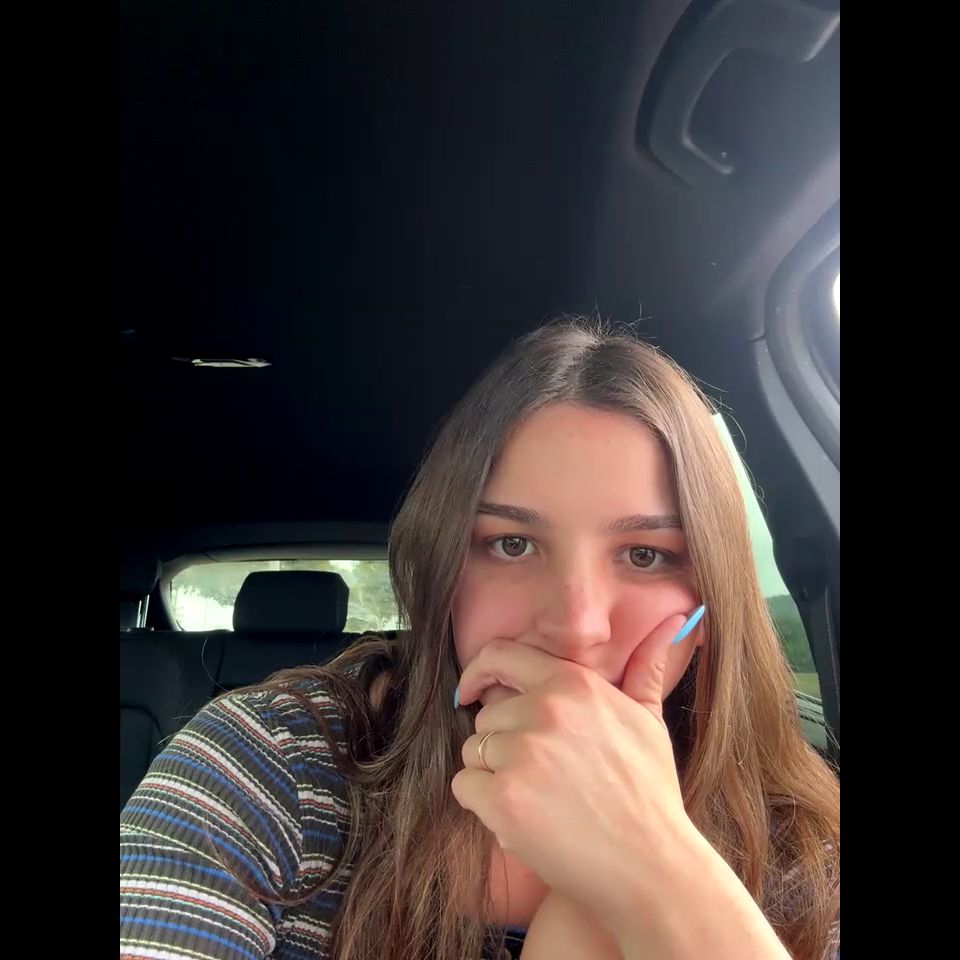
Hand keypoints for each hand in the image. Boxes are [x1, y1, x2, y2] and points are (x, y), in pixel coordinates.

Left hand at [451, 612, 698, 925]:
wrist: (652, 867)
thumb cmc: (650, 793)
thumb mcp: (649, 721)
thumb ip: (646, 668)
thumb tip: (676, 621)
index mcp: (572, 685)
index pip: (499, 656)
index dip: (478, 673)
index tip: (471, 692)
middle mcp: (543, 711)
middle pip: (485, 715)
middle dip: (501, 742)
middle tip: (540, 773)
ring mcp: (521, 754)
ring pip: (472, 751)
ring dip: (492, 774)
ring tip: (536, 796)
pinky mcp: (503, 799)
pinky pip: (464, 786)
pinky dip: (482, 803)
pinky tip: (519, 816)